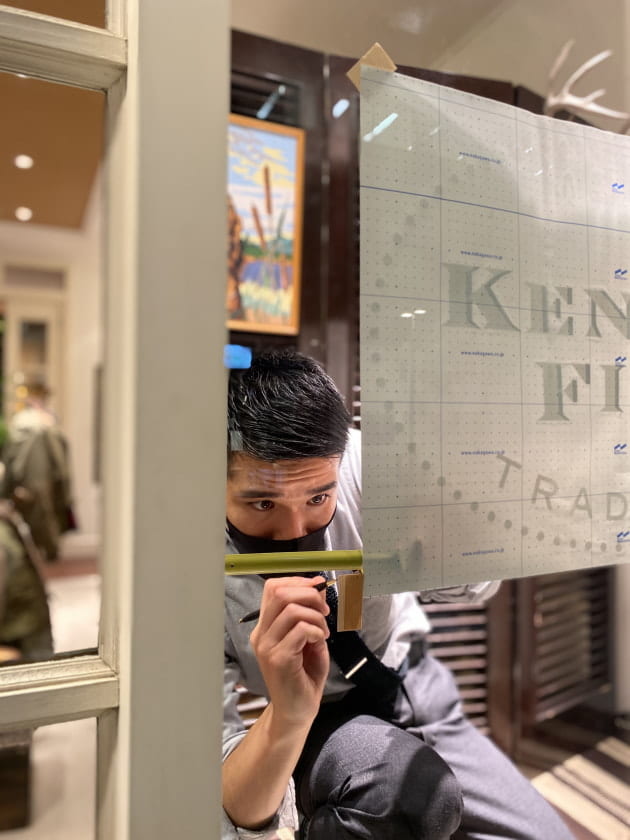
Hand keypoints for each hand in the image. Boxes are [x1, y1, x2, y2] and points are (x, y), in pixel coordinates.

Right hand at [249, 576, 329, 725]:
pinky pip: (300, 629)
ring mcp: (267, 646)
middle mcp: (261, 634)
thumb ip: (310, 614)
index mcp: (265, 626)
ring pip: (292, 609)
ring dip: (315, 616)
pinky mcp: (279, 659)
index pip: (273, 588)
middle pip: (280, 593)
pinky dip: (316, 630)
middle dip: (309, 594)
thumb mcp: (309, 638)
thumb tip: (319, 588)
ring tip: (323, 631)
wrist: (297, 711)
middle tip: (324, 611)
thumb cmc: (303, 676)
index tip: (318, 587)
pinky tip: (320, 641)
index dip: (298, 581)